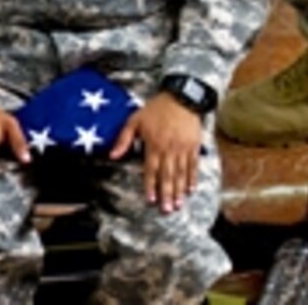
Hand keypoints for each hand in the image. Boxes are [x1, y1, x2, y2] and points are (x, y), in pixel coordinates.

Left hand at [110, 92, 202, 213]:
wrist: (182, 97)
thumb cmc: (157, 109)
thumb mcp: (135, 120)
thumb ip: (124, 139)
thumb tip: (113, 156)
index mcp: (154, 145)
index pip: (151, 170)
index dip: (150, 185)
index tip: (150, 200)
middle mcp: (169, 149)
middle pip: (168, 175)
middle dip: (167, 194)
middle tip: (168, 210)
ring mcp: (183, 148)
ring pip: (181, 173)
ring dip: (180, 190)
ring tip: (179, 204)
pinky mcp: (194, 145)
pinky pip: (193, 164)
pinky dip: (193, 177)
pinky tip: (191, 188)